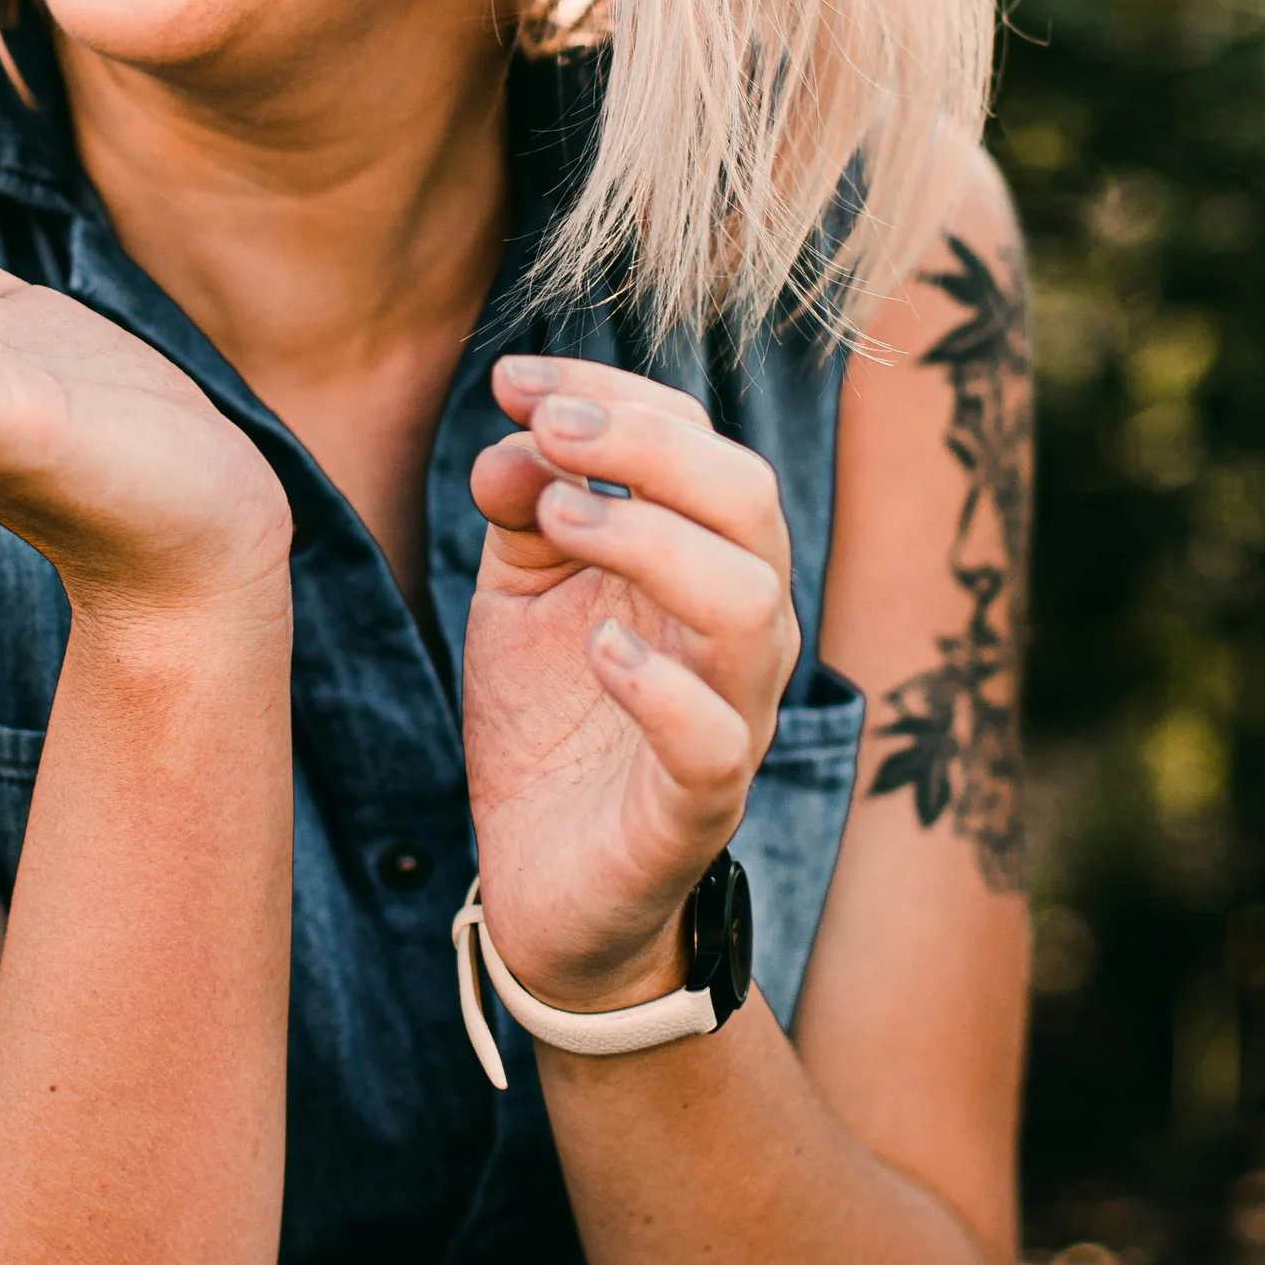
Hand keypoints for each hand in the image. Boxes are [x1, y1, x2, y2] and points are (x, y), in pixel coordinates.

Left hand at [463, 356, 800, 1007]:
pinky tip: (599, 651)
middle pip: (748, 500)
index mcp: (702, 561)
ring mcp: (730, 717)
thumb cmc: (551, 724)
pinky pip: (714, 742)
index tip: (512, 380)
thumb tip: (513, 436)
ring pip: (752, 604)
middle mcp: (737, 630)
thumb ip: (521, 508)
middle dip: (646, 446)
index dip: (611, 392)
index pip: (697, 440)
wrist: (547, 885)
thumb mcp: (520, 595)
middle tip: (545, 431)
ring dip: (651, 540)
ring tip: (556, 522)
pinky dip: (661, 686)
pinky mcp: (694, 809)